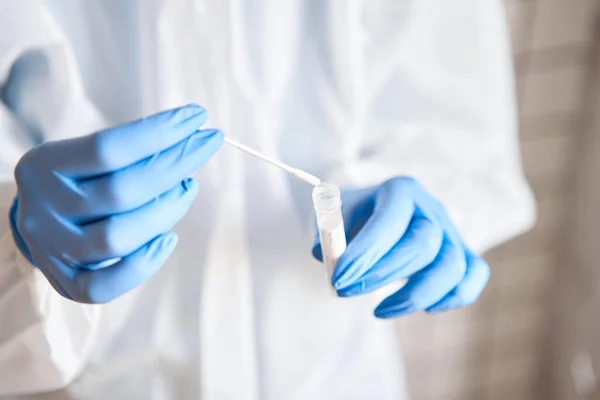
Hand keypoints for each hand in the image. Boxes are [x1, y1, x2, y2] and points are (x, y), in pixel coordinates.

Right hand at [10, 104, 222, 302]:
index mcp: (45, 165)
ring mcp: (52, 249)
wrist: (39, 219)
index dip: (159, 132)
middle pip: (121, 192)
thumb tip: (190, 142)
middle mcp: (43, 207)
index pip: (107, 148)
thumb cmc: (80, 179)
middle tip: (207, 143)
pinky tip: (169, 239)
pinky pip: (104, 286)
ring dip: (167, 212)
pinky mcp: (65, 282)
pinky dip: (143, 265)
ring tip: (188, 188)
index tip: (198, 117)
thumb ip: (130, 152)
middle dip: (177, 165)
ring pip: (118, 238)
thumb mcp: (88, 155)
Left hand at [312, 177, 489, 317]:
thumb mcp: (330, 219)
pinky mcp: (462, 253)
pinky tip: (425, 308)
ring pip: (452, 266)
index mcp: (399, 190)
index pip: (390, 220)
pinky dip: (454, 297)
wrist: (371, 215)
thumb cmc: (350, 218)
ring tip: (379, 310)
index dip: (366, 252)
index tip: (339, 279)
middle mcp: (430, 207)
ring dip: (415, 296)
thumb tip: (325, 256)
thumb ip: (327, 236)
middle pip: (423, 244)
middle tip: (346, 291)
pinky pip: (473, 276)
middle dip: (382, 275)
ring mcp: (451, 231)